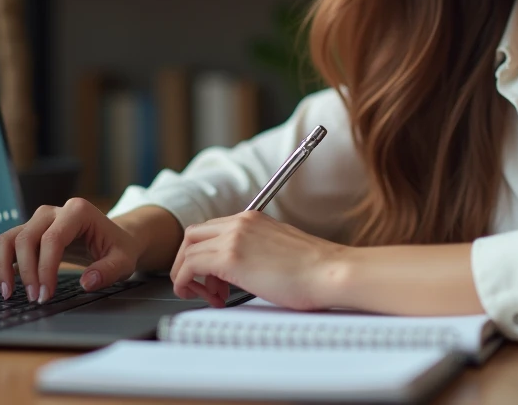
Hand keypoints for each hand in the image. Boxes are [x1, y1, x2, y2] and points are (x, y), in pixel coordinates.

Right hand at [0, 198, 142, 303]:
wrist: (116, 238)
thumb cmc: (118, 248)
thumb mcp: (123, 260)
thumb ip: (108, 271)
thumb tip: (87, 282)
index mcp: (78, 211)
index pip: (52, 239)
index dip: (45, 269)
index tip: (46, 295)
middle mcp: (54, 211)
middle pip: (27, 237)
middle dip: (27, 271)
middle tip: (35, 299)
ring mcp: (40, 220)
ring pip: (10, 238)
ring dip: (5, 266)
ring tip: (9, 294)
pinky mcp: (31, 231)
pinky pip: (9, 244)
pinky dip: (4, 263)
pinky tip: (8, 285)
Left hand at [169, 211, 346, 310]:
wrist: (331, 272)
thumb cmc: (316, 270)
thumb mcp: (280, 250)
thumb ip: (258, 251)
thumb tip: (245, 269)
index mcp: (252, 219)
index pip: (211, 230)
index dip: (205, 255)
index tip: (213, 278)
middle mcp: (240, 223)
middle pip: (193, 236)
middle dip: (189, 262)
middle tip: (203, 286)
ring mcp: (233, 238)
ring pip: (187, 249)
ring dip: (188, 275)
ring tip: (208, 296)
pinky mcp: (230, 257)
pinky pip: (190, 266)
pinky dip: (188, 283)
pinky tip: (208, 298)